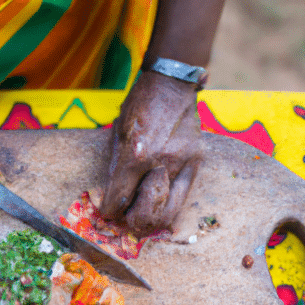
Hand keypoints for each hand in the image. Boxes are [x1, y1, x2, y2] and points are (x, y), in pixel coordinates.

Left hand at [100, 71, 202, 236]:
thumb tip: (112, 196)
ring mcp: (182, 163)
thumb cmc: (139, 105)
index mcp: (135, 154)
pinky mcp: (196, 162)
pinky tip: (160, 207)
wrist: (172, 83)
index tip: (108, 212)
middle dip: (132, 221)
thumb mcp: (118, 134)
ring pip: (169, 211)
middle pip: (146, 211)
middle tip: (126, 220)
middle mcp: (160, 162)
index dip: (110, 210)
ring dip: (153, 221)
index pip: (119, 197)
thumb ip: (116, 167)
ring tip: (143, 220)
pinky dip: (169, 207)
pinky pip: (183, 197)